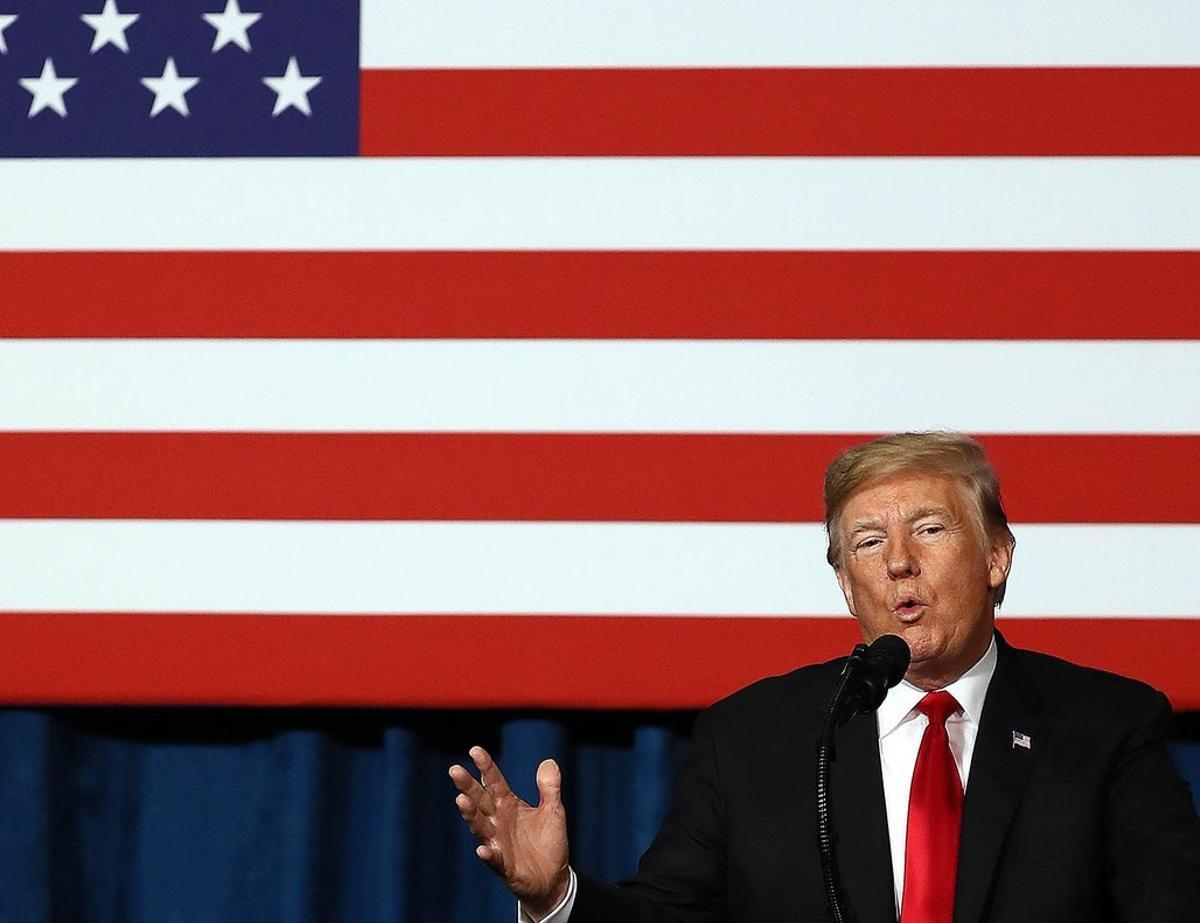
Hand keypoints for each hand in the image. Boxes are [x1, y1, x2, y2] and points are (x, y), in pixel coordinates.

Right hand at [449, 746, 569, 916]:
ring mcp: (498, 842)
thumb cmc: (549, 842)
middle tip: (454, 770)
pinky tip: (483, 849)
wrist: (553, 878)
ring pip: (480, 826)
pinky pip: (494, 859)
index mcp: (508, 805)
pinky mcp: (504, 866)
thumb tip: (548, 761)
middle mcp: (498, 821)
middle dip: (467, 786)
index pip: (494, 782)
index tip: (475, 750)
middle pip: (480, 800)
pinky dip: (488, 854)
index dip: (486, 767)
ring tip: (461, 801)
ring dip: (470, 815)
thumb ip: (549, 788)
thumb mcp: (554, 811)